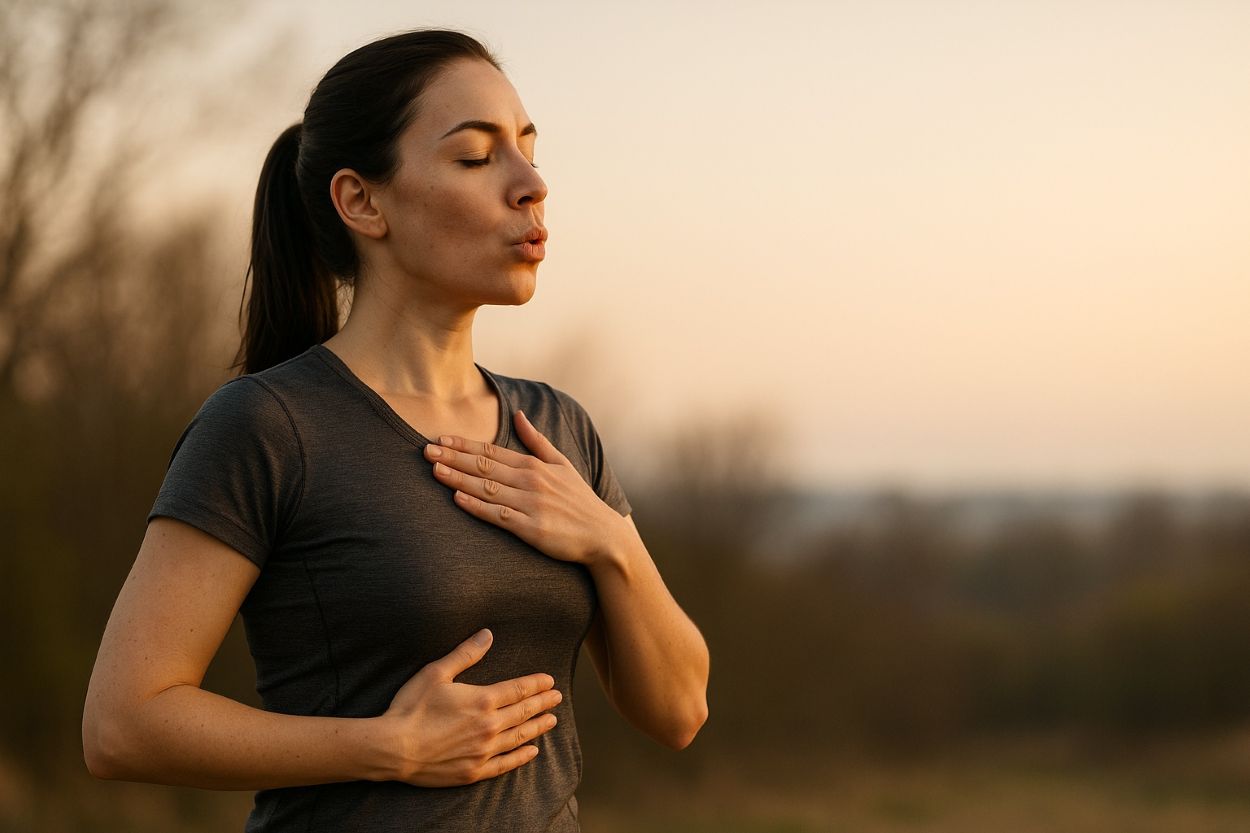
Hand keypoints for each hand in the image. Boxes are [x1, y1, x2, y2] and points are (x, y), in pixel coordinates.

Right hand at [380, 628, 562, 786]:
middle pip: (524, 712)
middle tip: (557, 698)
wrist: (393, 748)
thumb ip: (465, 654)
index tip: (550, 681)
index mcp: (482, 700)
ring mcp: (483, 751)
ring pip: (519, 737)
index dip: (536, 685)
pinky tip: (532, 751)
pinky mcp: (474, 771)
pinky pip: (505, 764)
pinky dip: (521, 757)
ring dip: (538, 728)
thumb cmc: (411, 707)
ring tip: (552, 721)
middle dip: (543, 703)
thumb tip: (487, 634)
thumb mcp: (436, 672)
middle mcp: (489, 726)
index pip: (518, 690)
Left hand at [424, 409, 624, 565]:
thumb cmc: (579, 500)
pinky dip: (477, 506)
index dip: (464, 445)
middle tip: (425, 450)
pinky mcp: (532, 529)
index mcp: (535, 465)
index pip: (492, 451)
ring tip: (434, 470)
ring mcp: (531, 505)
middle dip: (453, 458)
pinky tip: (458, 499)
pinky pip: (499, 516)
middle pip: (484, 466)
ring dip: (459, 479)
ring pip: (487, 488)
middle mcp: (531, 481)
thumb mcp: (563, 463)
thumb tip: (519, 415)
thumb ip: (537, 440)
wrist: (602, 535)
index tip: (440, 439)